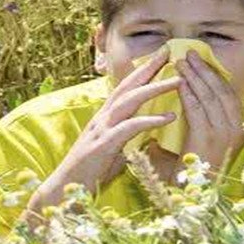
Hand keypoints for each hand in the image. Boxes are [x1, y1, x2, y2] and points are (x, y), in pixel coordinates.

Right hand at [25, 46, 182, 222]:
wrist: (65, 190)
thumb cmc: (91, 171)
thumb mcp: (114, 148)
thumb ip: (129, 136)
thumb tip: (149, 132)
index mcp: (106, 116)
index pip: (127, 87)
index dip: (143, 70)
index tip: (162, 56)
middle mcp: (103, 116)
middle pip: (128, 85)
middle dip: (149, 67)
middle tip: (169, 52)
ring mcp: (102, 129)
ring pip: (130, 100)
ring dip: (155, 88)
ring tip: (178, 81)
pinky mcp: (104, 144)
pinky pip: (130, 127)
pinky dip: (151, 120)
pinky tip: (170, 117)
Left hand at [174, 49, 243, 179]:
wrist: (192, 193)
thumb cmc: (195, 165)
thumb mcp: (206, 135)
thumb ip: (203, 115)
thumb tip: (191, 89)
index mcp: (238, 127)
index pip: (229, 92)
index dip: (215, 73)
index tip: (201, 58)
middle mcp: (235, 129)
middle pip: (221, 90)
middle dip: (205, 69)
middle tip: (189, 53)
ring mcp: (223, 134)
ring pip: (209, 96)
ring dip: (195, 76)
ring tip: (181, 62)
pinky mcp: (207, 139)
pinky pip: (197, 109)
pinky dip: (188, 93)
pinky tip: (179, 81)